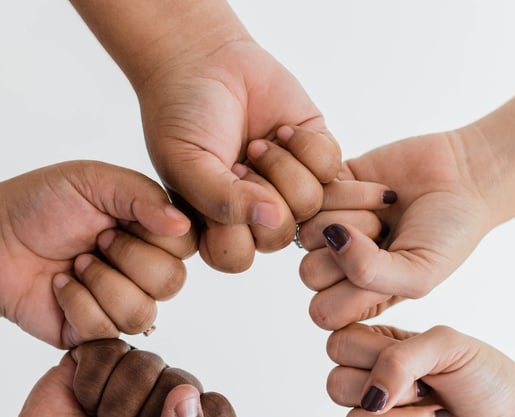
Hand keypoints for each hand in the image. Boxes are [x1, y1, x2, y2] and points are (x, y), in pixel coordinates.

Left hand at [0, 161, 196, 346]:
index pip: (186, 244)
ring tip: (75, 264)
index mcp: (149, 233)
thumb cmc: (39, 204)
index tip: (114, 220)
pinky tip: (60, 286)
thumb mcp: (92, 180)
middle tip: (92, 242)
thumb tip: (181, 223)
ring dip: (101, 284)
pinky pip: (106, 330)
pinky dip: (77, 303)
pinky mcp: (93, 333)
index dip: (154, 234)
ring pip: (142, 313)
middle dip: (127, 258)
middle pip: (172, 283)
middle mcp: (142, 271)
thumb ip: (142, 195)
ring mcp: (120, 305)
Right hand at [4, 340, 236, 416]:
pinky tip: (83, 403)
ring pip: (143, 364)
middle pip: (180, 382)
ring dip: (112, 405)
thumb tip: (188, 396)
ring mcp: (139, 371)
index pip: (219, 412)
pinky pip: (106, 351)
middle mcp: (175, 395)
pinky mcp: (103, 353)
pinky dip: (88, 385)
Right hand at [136, 39, 340, 271]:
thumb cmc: (182, 116)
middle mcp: (257, 215)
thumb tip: (272, 218)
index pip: (237, 257)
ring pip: (310, 205)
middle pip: (280, 235)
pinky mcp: (318, 157)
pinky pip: (331, 170)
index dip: (233, 225)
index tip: (215, 183)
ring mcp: (291, 188)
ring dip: (283, 167)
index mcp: (218, 227)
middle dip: (261, 191)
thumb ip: (222, 201)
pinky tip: (282, 130)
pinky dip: (306, 146)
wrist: (203, 59)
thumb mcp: (186, 163)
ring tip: (259, 143)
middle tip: (241, 159)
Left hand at [298, 131, 497, 328]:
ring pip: (307, 234)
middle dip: (353, 253)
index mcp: (358, 298)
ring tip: (386, 214)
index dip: (348, 293)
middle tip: (389, 237)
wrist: (464, 178)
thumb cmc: (447, 234)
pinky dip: (351, 191)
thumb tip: (331, 239)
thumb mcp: (419, 273)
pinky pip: (314, 195)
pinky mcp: (328, 190)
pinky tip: (382, 192)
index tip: (388, 272)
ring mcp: (330, 228)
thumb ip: (371, 275)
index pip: (323, 312)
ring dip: (354, 218)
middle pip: (309, 274)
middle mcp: (339, 266)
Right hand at [326, 323, 514, 416]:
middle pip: (335, 387)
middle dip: (393, 391)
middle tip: (428, 390)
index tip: (415, 362)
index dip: (373, 356)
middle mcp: (368, 386)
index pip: (338, 346)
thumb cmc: (484, 376)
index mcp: (375, 350)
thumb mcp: (447, 344)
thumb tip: (370, 398)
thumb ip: (400, 357)